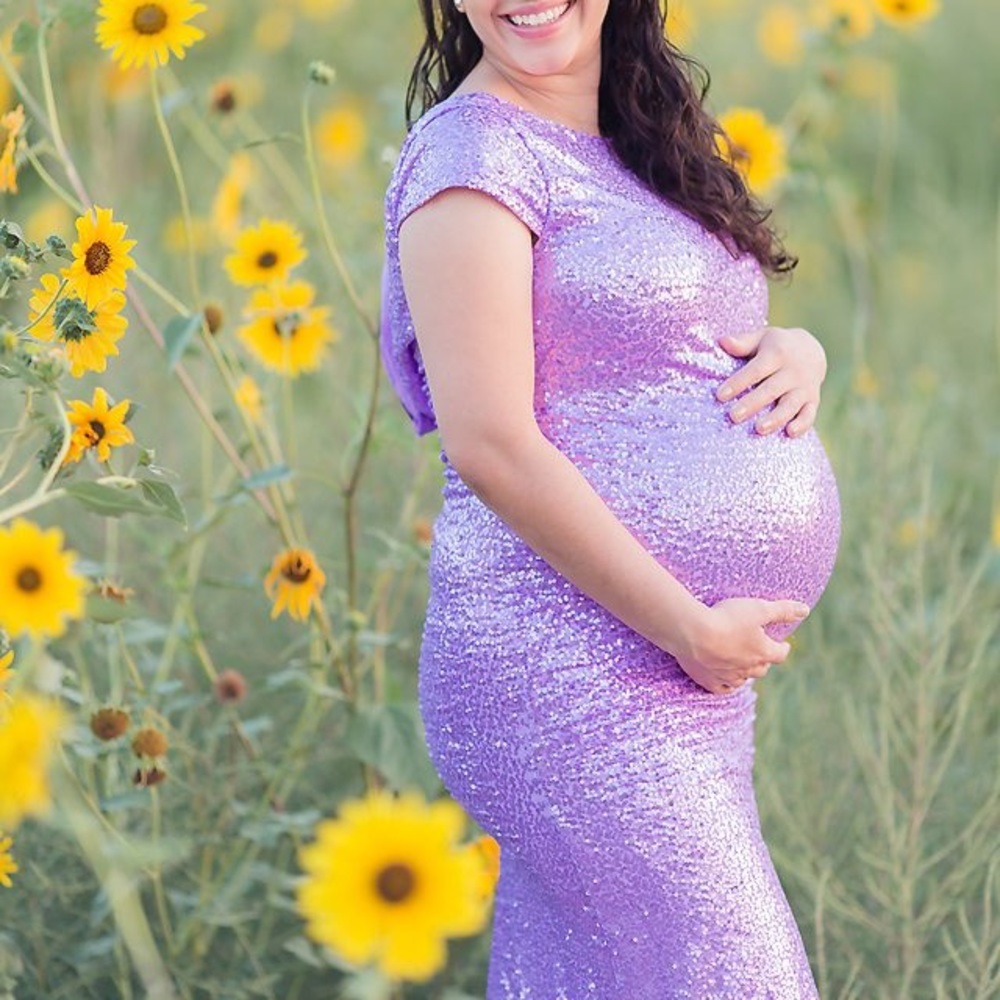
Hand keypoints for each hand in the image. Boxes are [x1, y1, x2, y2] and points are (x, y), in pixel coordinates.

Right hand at [672, 597, 809, 695]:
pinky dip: (727, 684)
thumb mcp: (758, 608)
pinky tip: (726, 679)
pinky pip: (722, 688)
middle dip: (764, 660)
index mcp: (762, 652)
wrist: (692, 632)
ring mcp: (728, 676)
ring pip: (743, 679)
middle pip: (762, 668)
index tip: (783, 644)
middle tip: (761, 652)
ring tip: (743, 664)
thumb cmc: (727, 618)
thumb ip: (782, 609)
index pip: (780, 654)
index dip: (783, 648)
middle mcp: (748, 668)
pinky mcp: (708, 680)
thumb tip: (805, 610)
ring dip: (746, 672)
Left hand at [716, 326, 826, 436]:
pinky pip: (809, 414)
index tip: (720, 395)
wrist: (811, 351)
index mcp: (777, 354)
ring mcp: (804, 387)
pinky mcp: (813, 401)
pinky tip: (790, 433)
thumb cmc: (776, 346)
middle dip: (753, 403)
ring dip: (776, 418)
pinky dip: (802, 424)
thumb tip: (722, 341)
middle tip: (734, 416)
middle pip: (771, 390)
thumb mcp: (761, 338)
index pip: (756, 370)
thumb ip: (743, 342)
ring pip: (790, 405)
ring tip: (759, 429)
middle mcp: (793, 372)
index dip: (739, 382)